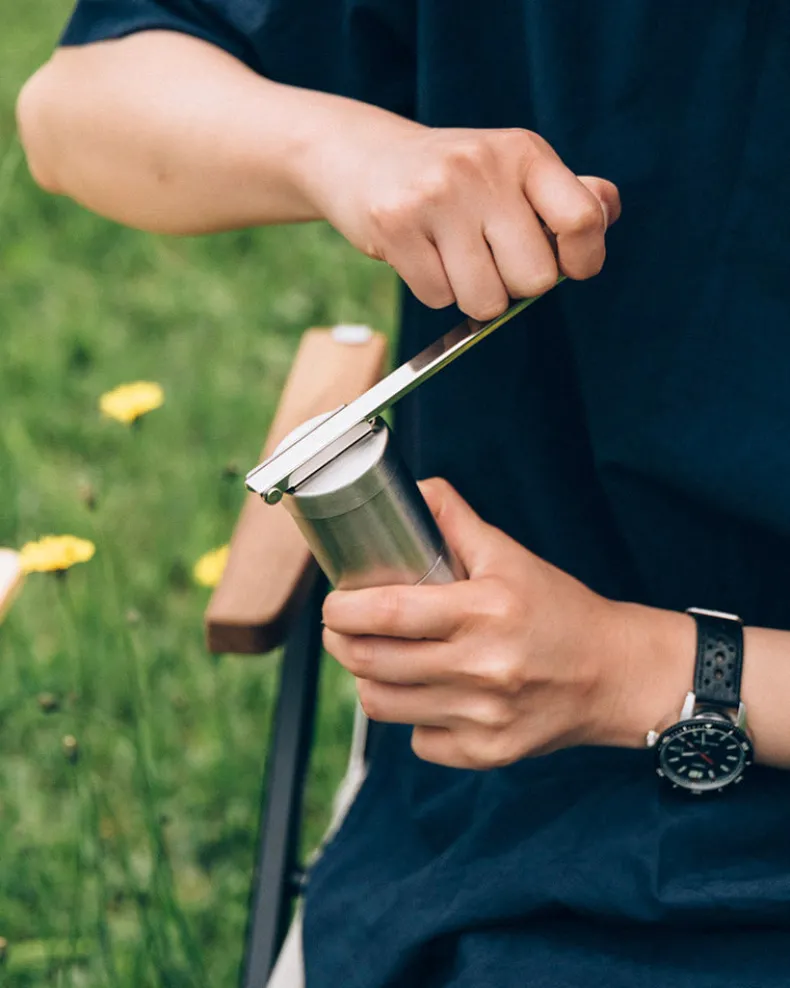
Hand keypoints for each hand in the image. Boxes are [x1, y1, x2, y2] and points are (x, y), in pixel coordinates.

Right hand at [303, 121, 620, 320]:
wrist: (364, 156)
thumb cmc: (456, 177)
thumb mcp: (514, 169)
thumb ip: (568, 196)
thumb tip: (603, 215)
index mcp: (524, 153)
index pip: (583, 219)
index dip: (584, 259)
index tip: (569, 265)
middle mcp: (483, 168)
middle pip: (534, 280)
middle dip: (516, 286)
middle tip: (492, 259)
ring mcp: (436, 196)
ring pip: (485, 300)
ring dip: (473, 295)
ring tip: (455, 259)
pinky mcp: (395, 225)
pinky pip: (438, 298)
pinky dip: (434, 290)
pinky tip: (423, 256)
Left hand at [322, 479, 692, 769]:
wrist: (613, 674)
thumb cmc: (558, 609)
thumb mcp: (509, 555)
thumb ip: (456, 520)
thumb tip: (414, 491)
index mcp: (485, 610)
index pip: (388, 612)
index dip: (343, 609)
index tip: (333, 603)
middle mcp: (483, 668)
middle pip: (372, 663)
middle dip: (340, 642)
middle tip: (342, 628)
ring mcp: (484, 717)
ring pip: (383, 705)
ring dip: (368, 679)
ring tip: (378, 659)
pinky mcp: (487, 753)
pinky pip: (418, 740)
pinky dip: (413, 718)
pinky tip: (429, 695)